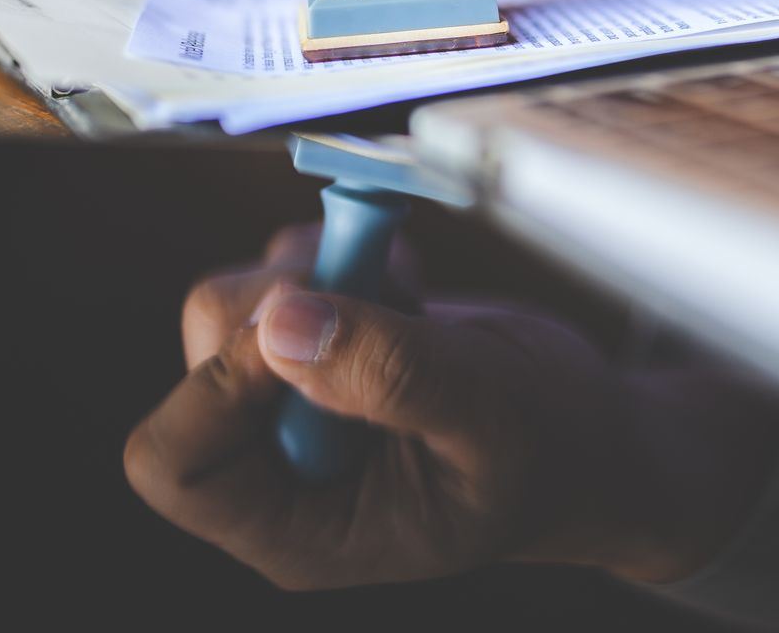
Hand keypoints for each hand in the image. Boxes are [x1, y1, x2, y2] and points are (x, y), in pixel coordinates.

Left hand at [126, 224, 778, 589]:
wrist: (600, 434)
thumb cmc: (557, 450)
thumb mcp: (489, 415)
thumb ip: (389, 374)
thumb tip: (279, 323)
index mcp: (297, 526)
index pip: (178, 465)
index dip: (216, 386)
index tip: (304, 326)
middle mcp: (278, 466)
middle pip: (198, 361)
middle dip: (280, 305)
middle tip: (375, 288)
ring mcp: (296, 400)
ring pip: (237, 304)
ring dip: (318, 270)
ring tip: (405, 294)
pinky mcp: (323, 341)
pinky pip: (287, 269)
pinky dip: (344, 251)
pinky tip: (409, 285)